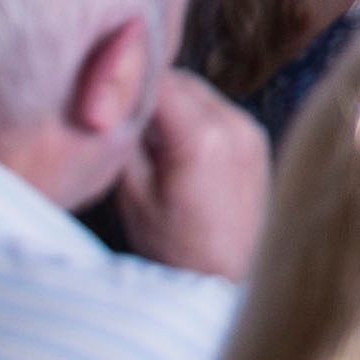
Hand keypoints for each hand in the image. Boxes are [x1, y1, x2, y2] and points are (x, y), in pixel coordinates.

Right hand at [120, 67, 270, 280]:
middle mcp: (234, 124)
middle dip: (148, 91)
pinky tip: (174, 147)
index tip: (102, 88)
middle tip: (118, 112)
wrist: (227, 279)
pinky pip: (217, 111)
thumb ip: (124, 142)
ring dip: (171, 104)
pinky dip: (193, 118)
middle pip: (180, 82)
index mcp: (201, 137)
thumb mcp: (133, 196)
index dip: (126, 80)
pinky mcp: (256, 140)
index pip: (158, 80)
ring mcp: (250, 130)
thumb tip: (114, 105)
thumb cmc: (175, 248)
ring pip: (199, 93)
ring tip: (146, 136)